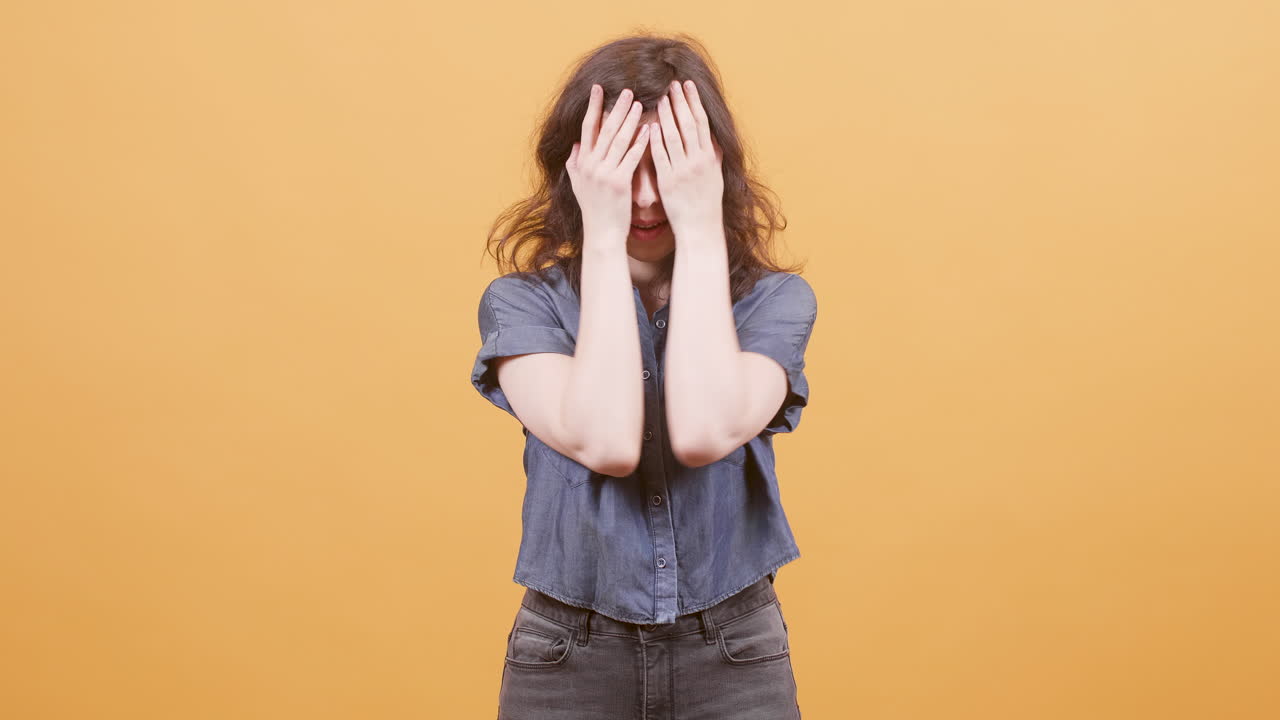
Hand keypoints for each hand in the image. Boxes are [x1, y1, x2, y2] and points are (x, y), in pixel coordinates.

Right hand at [565, 85, 650, 244]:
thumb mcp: (578, 185)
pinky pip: (631, 158)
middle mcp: (591, 165)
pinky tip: (650, 129)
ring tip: (639, 104)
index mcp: (582, 163)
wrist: (602, 234)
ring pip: (618, 140)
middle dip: (616, 108)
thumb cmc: (594, 210)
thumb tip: (575, 145)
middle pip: (604, 130)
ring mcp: (604, 174)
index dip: (593, 107)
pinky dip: (640, 143)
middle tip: (627, 91)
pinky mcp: (619, 183)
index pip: (587, 128)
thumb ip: (574, 164)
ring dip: (629, 120)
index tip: (598, 89)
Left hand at [647, 80, 724, 239]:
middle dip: (681, 102)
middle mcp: (698, 161)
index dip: (694, 102)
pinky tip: (650, 126)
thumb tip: (713, 136)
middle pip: (688, 125)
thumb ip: (713, 155)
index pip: (702, 123)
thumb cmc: (707, 203)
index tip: (688, 85)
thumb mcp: (715, 176)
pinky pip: (661, 157)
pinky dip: (656, 140)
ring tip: (660, 98)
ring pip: (674, 137)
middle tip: (672, 84)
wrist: (700, 228)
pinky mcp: (668, 181)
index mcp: (709, 158)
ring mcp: (683, 171)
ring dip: (667, 116)